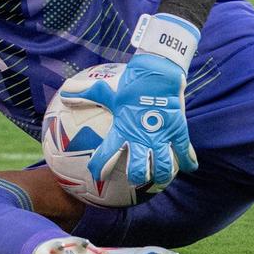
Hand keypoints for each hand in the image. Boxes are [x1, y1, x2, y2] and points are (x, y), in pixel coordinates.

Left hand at [79, 14, 199, 190]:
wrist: (158, 72)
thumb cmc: (131, 82)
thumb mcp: (107, 90)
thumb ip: (86, 93)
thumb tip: (63, 92)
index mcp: (123, 130)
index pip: (106, 155)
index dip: (99, 168)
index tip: (97, 175)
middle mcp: (142, 138)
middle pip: (138, 170)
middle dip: (136, 178)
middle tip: (135, 181)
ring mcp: (162, 137)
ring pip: (163, 167)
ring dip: (162, 176)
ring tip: (161, 180)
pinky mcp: (178, 131)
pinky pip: (185, 151)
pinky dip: (189, 161)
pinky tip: (190, 168)